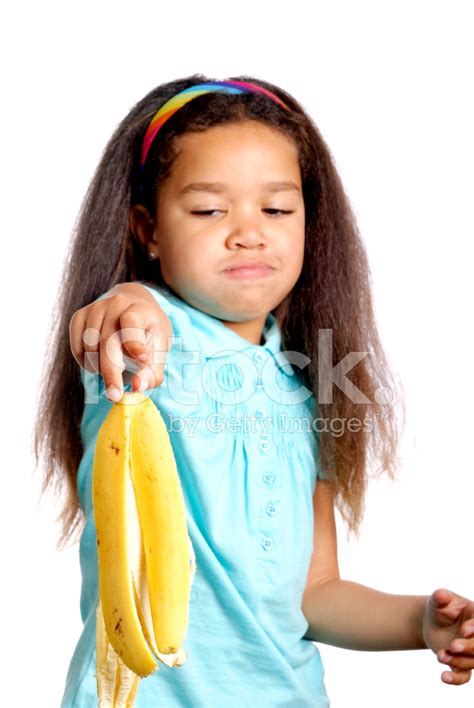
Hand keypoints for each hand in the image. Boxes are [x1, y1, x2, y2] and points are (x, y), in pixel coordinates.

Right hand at [69, 284, 172, 400]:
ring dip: (99, 367)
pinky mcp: (79, 316)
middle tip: (115, 395)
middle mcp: (116, 304)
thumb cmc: (148, 335)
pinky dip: (85, 362)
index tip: (142, 358)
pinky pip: (76, 346)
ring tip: (114, 371)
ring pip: (89, 347)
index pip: (133, 322)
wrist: (134, 310)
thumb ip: (152, 373)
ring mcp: (95, 308)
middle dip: (111, 373)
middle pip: (107, 342)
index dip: (135, 342)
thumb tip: (137, 388)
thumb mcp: (159, 352)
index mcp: (140, 310)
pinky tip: (98, 364)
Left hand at [421, 587, 473, 684]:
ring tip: (440, 656)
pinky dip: (456, 679)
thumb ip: (440, 597)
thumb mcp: (438, 601)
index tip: (464, 630)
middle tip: (453, 646)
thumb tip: (441, 594)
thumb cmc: (439, 608)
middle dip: (469, 648)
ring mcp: (470, 652)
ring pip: (473, 662)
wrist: (431, 623)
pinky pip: (464, 676)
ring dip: (458, 662)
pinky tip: (444, 677)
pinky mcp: (462, 664)